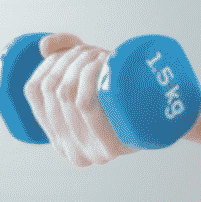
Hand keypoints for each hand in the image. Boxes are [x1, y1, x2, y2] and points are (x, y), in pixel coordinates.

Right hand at [22, 33, 137, 166]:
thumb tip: (44, 47)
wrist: (167, 119)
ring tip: (99, 55)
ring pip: (66, 94)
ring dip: (80, 63)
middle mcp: (68, 151)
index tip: (66, 51)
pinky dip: (88, 77)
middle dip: (68, 59)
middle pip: (52, 89)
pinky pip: (84, 105)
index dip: (46, 64)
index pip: (33, 92)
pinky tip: (101, 64)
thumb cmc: (125, 96)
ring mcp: (88, 153)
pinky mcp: (108, 148)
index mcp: (57, 139)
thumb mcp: (90, 75)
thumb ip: (63, 53)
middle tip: (90, 50)